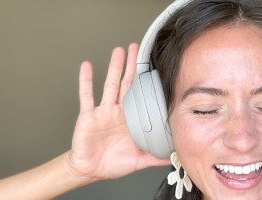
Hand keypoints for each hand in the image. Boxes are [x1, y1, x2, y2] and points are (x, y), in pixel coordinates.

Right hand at [67, 43, 169, 179]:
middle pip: (128, 84)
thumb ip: (156, 157)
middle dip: (133, 66)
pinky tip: (87, 66)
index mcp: (132, 120)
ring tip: (119, 51)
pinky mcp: (88, 115)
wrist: (90, 170)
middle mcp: (119, 112)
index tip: (155, 68)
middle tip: (138, 48)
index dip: (147, 83)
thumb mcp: (139, 160)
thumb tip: (175, 157)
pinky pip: (86, 95)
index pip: (142, 97)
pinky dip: (86, 80)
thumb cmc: (113, 164)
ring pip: (110, 84)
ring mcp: (103, 112)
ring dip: (115, 67)